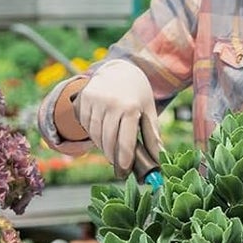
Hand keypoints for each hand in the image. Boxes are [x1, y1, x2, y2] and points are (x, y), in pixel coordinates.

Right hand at [74, 61, 161, 176]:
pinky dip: (94, 134)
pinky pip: (86, 127)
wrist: (119, 69)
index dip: (124, 161)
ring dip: (103, 147)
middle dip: (113, 157)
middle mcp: (110, 103)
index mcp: (130, 107)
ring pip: (95, 136)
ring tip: (112, 148)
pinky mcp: (82, 101)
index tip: (124, 173)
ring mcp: (93, 101)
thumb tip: (160, 159)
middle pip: (108, 142)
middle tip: (118, 167)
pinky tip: (102, 131)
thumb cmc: (137, 93)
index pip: (125, 142)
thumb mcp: (148, 111)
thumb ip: (152, 135)